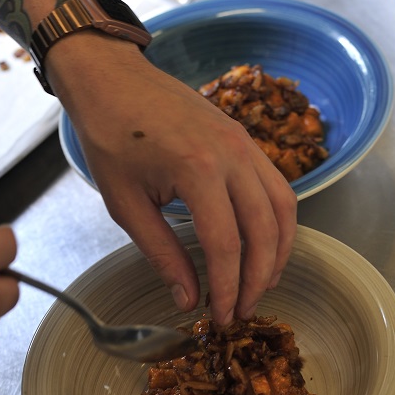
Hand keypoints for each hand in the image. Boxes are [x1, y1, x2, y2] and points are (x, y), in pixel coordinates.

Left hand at [47, 33, 296, 324]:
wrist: (113, 79)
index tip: (222, 316)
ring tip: (264, 283)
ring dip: (279, 252)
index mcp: (197, 170)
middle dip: (258, 279)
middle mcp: (233, 155)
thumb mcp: (126, 204)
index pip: (225, 245)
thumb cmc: (110, 137)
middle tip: (244, 309)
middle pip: (264, 230)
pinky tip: (267, 242)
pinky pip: (278, 186)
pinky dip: (279, 221)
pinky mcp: (246, 139)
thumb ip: (162, 254)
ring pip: (283, 208)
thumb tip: (188, 298)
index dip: (227, 289)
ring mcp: (245, 144)